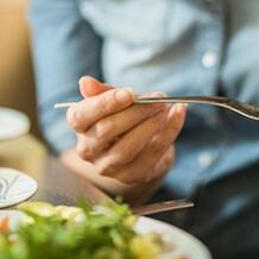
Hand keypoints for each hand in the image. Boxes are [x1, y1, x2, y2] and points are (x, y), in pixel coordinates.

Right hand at [66, 76, 186, 184]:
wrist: (139, 145)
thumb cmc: (122, 117)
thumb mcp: (112, 100)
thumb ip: (101, 91)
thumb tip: (85, 83)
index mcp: (80, 126)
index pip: (82, 116)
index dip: (104, 104)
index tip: (129, 93)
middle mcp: (88, 150)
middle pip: (108, 130)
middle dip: (136, 112)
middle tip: (158, 97)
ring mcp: (108, 166)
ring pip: (129, 147)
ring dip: (151, 124)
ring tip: (167, 107)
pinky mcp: (131, 176)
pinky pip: (152, 153)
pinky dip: (169, 132)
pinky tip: (178, 114)